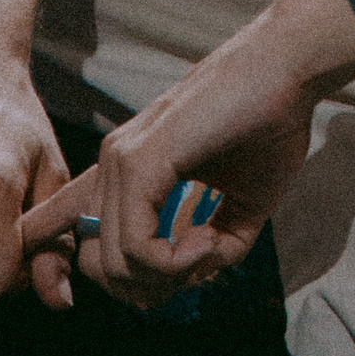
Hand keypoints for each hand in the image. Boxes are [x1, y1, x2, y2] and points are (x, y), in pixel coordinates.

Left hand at [19, 0, 354, 311]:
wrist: (289, 65)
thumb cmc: (270, 125)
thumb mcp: (240, 205)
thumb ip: (210, 248)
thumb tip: (191, 281)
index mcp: (129, 168)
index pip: (65, 221)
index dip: (69, 263)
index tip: (125, 290)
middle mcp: (113, 163)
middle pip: (94, 266)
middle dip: (145, 289)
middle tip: (196, 270)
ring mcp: (122, 159)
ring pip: (113, 264)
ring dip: (167, 278)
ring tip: (212, 249)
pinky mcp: (141, 161)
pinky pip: (136, 248)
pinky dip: (173, 263)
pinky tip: (208, 244)